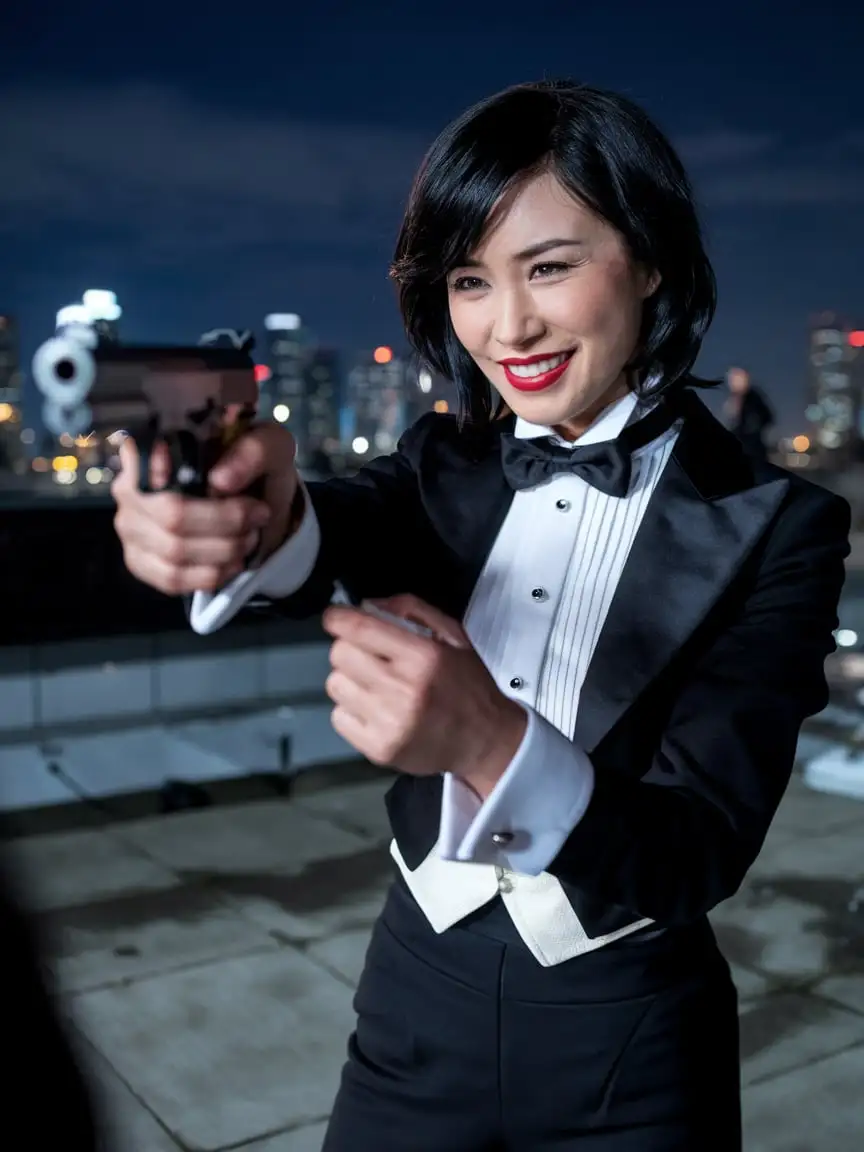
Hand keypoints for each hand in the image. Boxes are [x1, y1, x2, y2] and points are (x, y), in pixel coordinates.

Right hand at [112, 424, 298, 594]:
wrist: (256, 501)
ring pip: (174, 552)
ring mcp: (131, 526)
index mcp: (152, 445)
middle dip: (225, 522)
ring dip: (224, 550)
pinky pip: (172, 579)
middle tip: (258, 516)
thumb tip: (221, 481)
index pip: (139, 457)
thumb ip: (251, 452)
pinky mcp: (140, 561)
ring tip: (249, 538)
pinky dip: (211, 574)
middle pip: (171, 515)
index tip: (215, 482)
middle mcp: (129, 486)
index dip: (167, 471)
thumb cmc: (254, 467)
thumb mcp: (268, 446)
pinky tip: (232, 561)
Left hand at [322, 594, 527, 797]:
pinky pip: (338, 718)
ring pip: (335, 685)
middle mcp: (403, 689)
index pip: (359, 628)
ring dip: (350, 681)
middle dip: (350, 649)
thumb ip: (413, 610)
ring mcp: (388, 722)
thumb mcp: (453, 637)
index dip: (338, 618)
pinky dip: (352, 711)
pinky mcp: (379, 749)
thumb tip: (367, 605)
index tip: (335, 617)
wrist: (486, 742)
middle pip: (339, 654)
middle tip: (369, 657)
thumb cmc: (469, 687)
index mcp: (423, 656)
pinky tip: (376, 711)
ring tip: (376, 687)